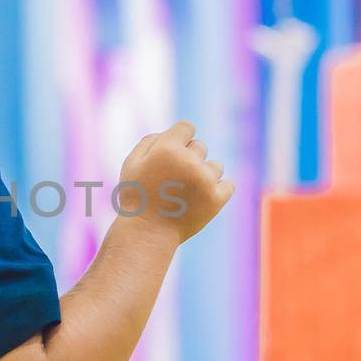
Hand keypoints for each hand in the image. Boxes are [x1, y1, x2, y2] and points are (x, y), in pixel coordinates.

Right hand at [117, 121, 234, 243]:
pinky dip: (218, 190)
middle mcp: (189, 161)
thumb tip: (172, 133)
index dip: (179, 138)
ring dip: (204, 174)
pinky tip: (201, 199)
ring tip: (186, 192)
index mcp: (167, 149)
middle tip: (173, 179)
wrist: (148, 233)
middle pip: (200, 146)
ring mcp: (206, 180)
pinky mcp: (217, 199)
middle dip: (189, 158)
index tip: (173, 154)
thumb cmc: (137, 196)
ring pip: (215, 165)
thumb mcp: (131, 163)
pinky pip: (228, 185)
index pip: (187, 127)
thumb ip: (149, 141)